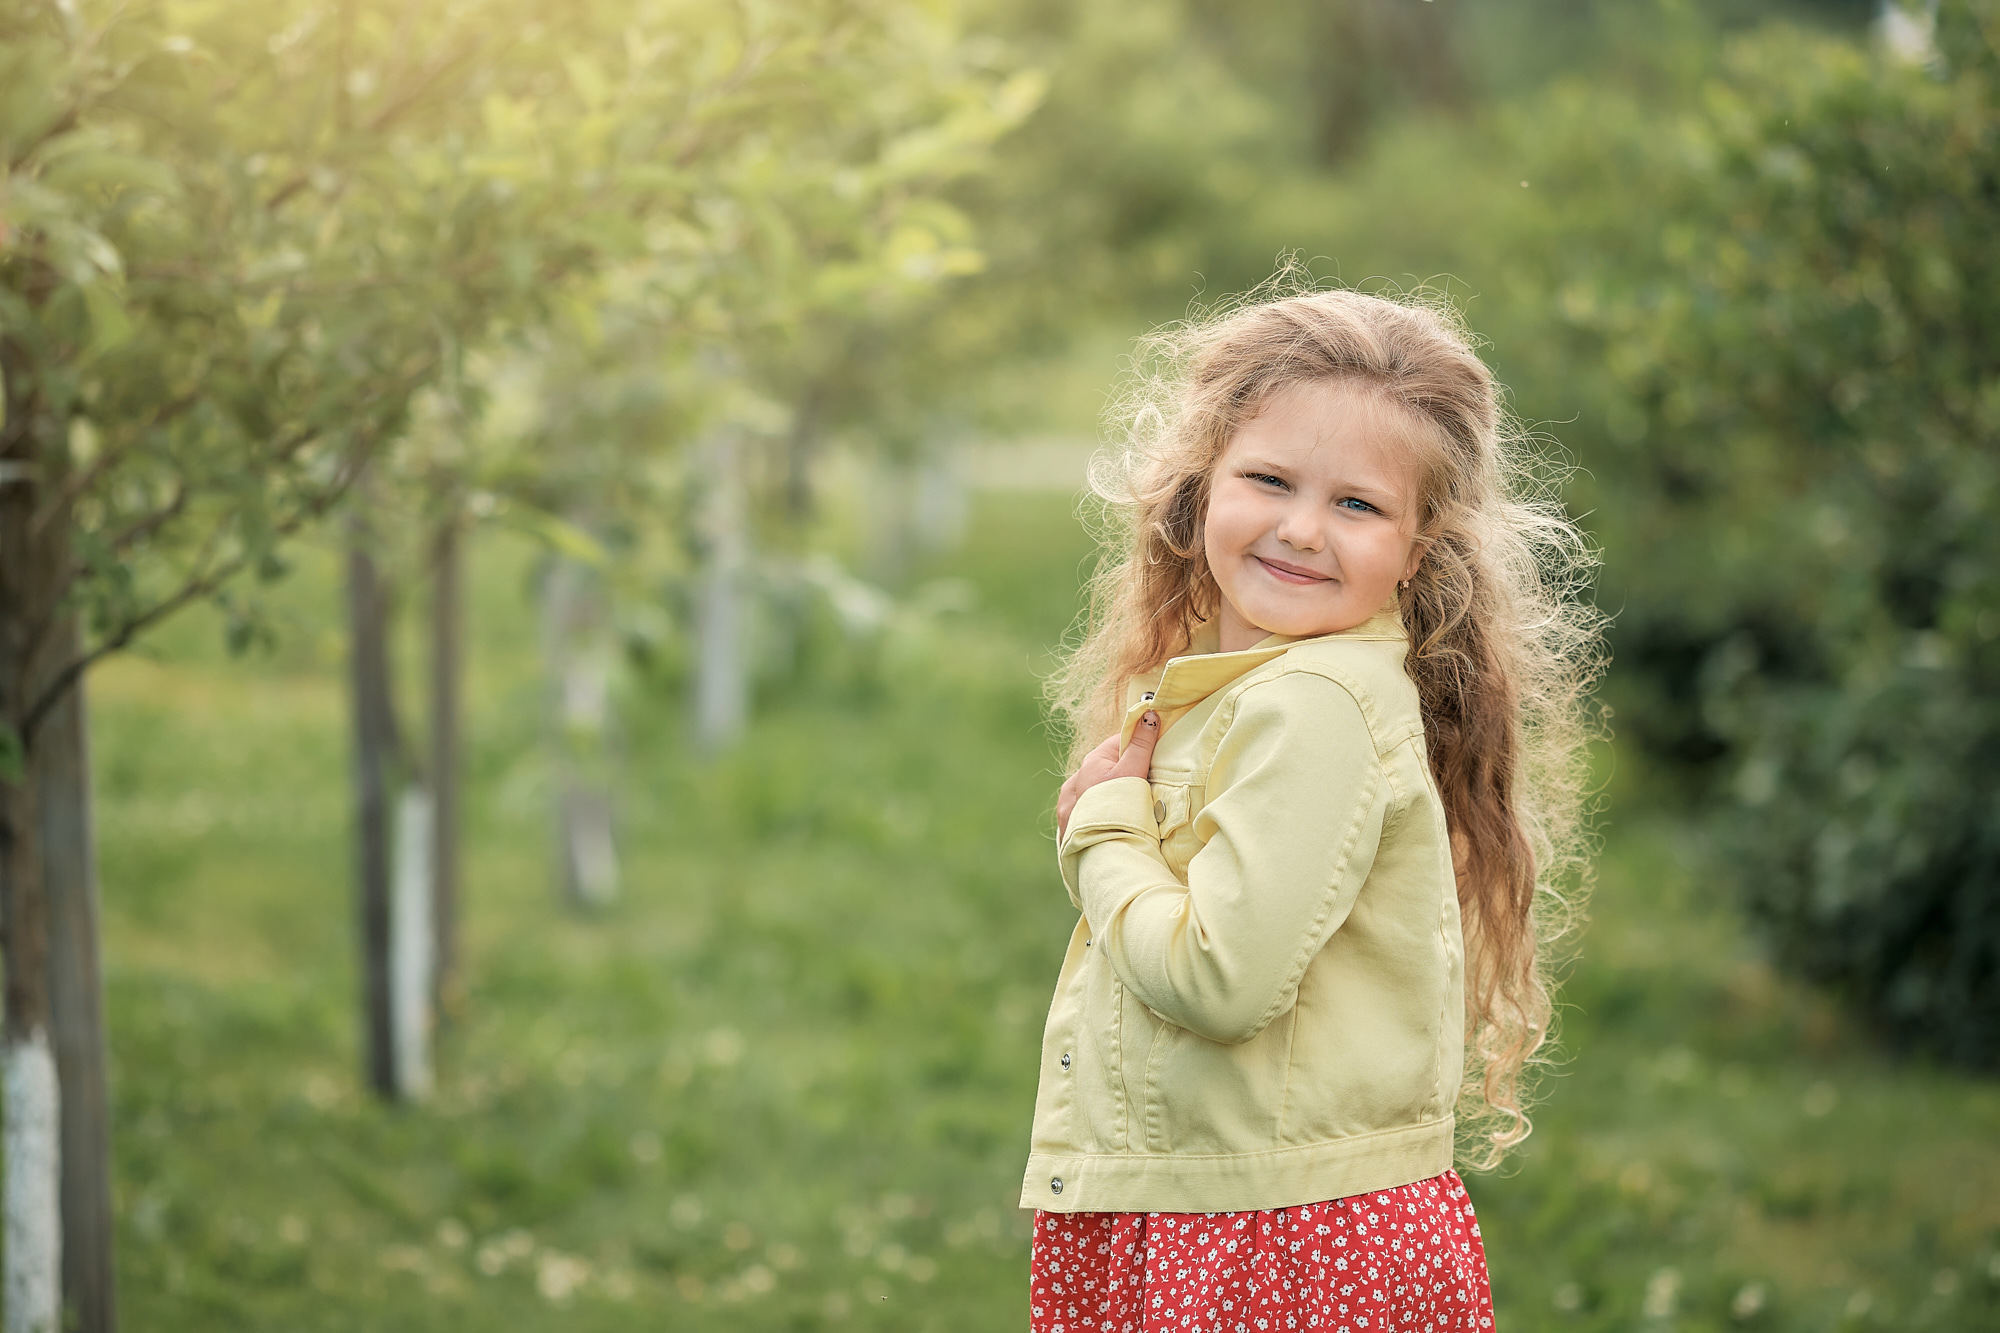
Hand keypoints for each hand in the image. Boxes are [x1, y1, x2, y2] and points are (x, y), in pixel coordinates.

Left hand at [1057, 710, 1161, 840]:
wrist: (1099, 852)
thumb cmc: (1117, 808)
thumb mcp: (1133, 772)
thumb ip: (1141, 744)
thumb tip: (1149, 713)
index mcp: (1092, 762)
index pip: (1119, 743)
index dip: (1139, 747)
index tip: (1154, 759)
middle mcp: (1075, 778)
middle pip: (1107, 767)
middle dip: (1124, 773)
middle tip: (1144, 788)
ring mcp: (1068, 802)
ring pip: (1094, 790)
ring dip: (1107, 795)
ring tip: (1125, 809)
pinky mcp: (1067, 823)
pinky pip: (1084, 811)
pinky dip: (1095, 813)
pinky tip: (1106, 821)